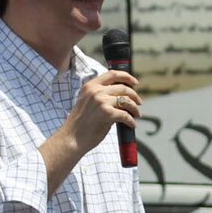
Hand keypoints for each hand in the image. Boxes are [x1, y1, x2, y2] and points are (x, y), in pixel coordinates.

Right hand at [39, 69, 141, 193]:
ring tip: (137, 115)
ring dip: (135, 108)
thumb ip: (99, 96)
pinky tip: (132, 125)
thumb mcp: (86, 102)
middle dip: (134, 95)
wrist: (72, 138)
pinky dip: (131, 121)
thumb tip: (120, 97)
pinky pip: (126, 115)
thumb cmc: (80, 124)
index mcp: (90, 86)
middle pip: (123, 88)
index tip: (135, 82)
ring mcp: (101, 102)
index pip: (112, 74)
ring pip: (126, 101)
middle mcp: (96, 91)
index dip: (126, 77)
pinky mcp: (107, 114)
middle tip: (139, 103)